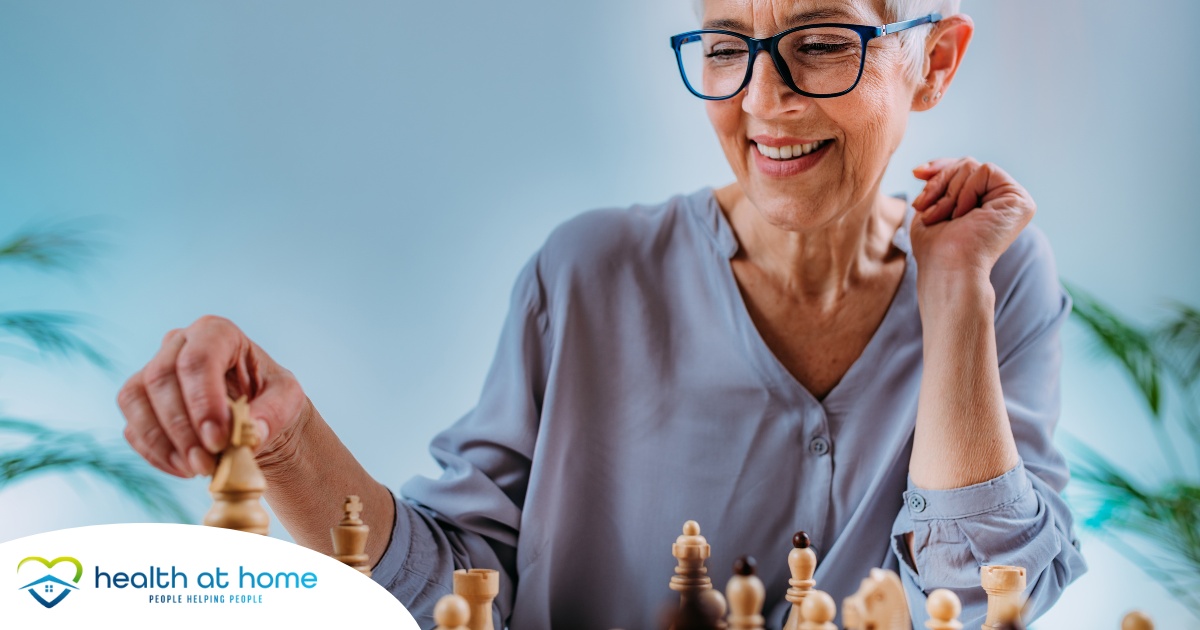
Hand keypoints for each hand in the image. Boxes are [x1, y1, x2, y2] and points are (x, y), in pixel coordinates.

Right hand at [117, 315, 306, 477]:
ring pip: (135, 399)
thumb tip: (251, 434)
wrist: (256, 417)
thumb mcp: (288, 401)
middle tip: (206, 463)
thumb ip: (273, 414)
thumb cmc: (272, 399)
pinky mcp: (140, 402)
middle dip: (181, 427)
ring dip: (162, 442)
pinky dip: (155, 453)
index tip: (218, 440)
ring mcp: (153, 370)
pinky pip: (132, 427)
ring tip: (196, 469)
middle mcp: (178, 343)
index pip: (199, 358)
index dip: (203, 400)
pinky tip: (185, 469)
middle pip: (161, 377)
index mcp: (217, 332)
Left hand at [910, 157, 1035, 277]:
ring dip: (948, 192)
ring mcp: (1013, 200)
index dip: (939, 167)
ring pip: (972, 165)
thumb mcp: (929, 210)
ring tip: (944, 218)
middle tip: (923, 207)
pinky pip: (985, 171)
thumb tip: (922, 170)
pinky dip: (965, 191)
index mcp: (983, 203)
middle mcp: (1001, 201)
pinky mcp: (1020, 201)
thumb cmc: (936, 249)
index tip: (916, 173)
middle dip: (939, 182)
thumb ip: (934, 187)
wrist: (948, 268)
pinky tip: (963, 215)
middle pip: (965, 165)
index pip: (963, 170)